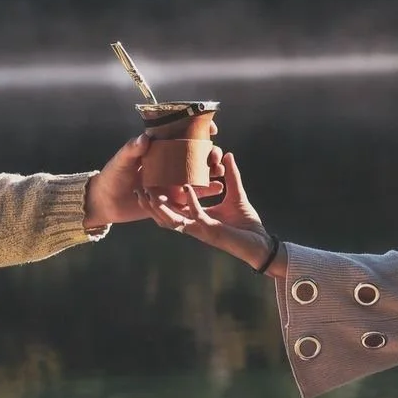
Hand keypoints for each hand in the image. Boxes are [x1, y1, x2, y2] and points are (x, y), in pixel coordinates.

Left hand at [83, 128, 223, 227]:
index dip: (199, 129)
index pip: (182, 135)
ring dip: (211, 171)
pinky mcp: (172, 198)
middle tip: (215, 156)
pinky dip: (206, 191)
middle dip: (210, 153)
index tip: (211, 128)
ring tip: (220, 171)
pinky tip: (218, 188)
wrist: (106, 201)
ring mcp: (172, 181)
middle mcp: (169, 163)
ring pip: (198, 174)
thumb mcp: (121, 160)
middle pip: (196, 155)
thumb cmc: (112, 176)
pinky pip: (193, 195)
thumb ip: (132, 149)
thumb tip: (144, 138)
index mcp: (159, 149)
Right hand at [136, 152, 286, 276]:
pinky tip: (187, 187)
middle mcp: (194, 225)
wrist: (260, 242)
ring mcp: (201, 229)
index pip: (172, 209)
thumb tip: (228, 155)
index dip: (158, 200)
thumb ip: (231, 176)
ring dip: (160, 207)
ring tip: (149, 192)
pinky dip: (192, 200)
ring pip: (172, 220)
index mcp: (196, 218)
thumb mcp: (236, 194)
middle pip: (164, 217)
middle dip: (149, 205)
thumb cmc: (247, 224)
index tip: (146, 185)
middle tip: (137, 190)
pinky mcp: (211, 230)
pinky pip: (197, 214)